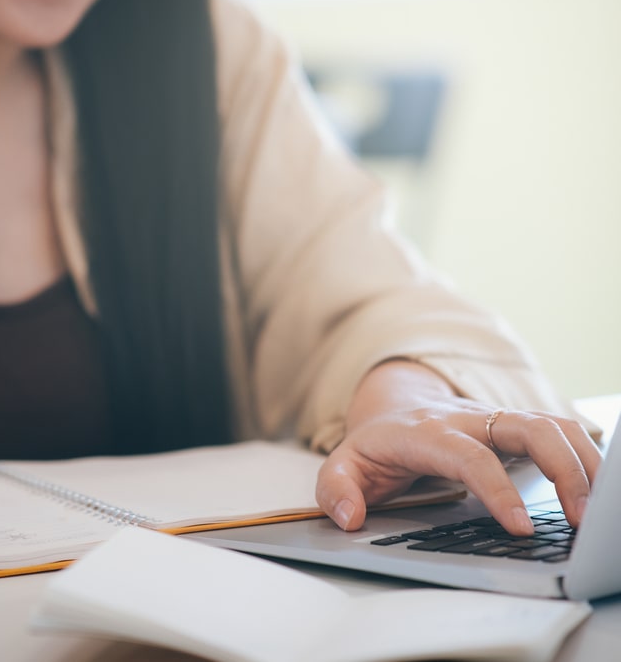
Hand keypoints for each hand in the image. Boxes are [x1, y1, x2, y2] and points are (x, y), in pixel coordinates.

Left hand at [315, 361, 601, 535]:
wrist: (394, 404)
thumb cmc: (375, 444)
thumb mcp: (341, 464)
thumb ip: (335, 489)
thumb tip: (349, 517)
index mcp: (425, 432)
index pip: (468, 455)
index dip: (496, 488)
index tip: (519, 526)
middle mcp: (466, 418)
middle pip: (526, 427)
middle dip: (560, 468)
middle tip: (579, 518)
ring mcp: (495, 418)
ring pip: (551, 425)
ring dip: (582, 463)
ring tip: (594, 511)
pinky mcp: (515, 425)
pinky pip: (559, 431)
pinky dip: (584, 456)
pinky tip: (595, 490)